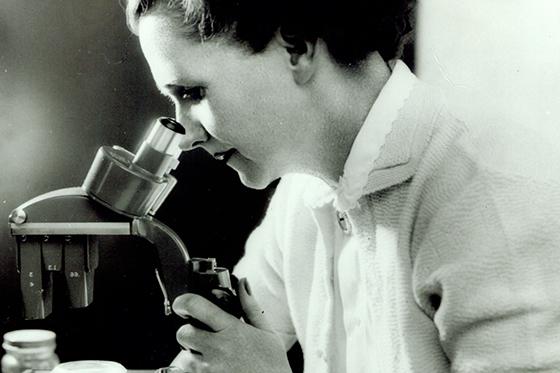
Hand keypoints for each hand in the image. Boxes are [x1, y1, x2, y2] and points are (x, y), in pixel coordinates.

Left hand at [172, 278, 291, 372]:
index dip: (183, 302)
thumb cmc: (272, 366)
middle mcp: (218, 348)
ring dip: (192, 356)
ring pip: (183, 357)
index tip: (183, 304)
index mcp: (232, 330)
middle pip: (183, 333)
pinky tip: (211, 370)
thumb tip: (242, 283)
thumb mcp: (267, 332)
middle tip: (202, 336)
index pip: (196, 306)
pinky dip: (194, 372)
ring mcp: (209, 369)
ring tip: (212, 358)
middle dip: (189, 332)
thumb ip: (251, 306)